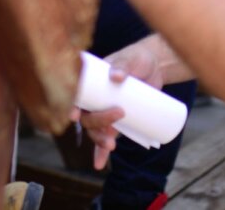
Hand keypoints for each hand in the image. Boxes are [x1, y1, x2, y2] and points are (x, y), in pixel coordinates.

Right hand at [70, 43, 164, 169]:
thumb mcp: (131, 58)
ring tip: (111, 145)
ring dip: (99, 141)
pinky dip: (101, 153)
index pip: (75, 96)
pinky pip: (106, 139)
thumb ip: (123, 64)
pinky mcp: (117, 122)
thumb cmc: (138, 59)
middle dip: (97, 122)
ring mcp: (104, 112)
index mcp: (90, 83)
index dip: (70, 107)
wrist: (154, 68)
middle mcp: (93, 100)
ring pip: (95, 130)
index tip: (74, 115)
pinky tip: (100, 165)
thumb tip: (116, 76)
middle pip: (87, 117)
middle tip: (118, 114)